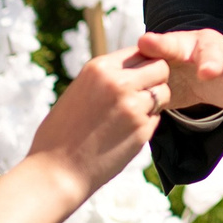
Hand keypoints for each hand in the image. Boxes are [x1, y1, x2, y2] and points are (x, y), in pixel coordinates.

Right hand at [25, 48, 172, 195]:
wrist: (57, 171)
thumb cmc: (61, 133)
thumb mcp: (79, 91)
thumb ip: (106, 78)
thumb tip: (131, 69)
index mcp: (99, 68)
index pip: (140, 51)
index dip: (142, 64)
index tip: (136, 76)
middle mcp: (119, 83)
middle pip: (160, 67)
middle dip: (156, 79)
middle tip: (142, 94)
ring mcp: (133, 107)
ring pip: (164, 92)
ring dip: (155, 102)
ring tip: (132, 114)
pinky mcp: (142, 131)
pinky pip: (157, 118)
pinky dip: (147, 123)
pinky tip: (125, 133)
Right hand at [134, 28, 222, 113]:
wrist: (206, 73)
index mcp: (222, 50)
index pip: (217, 54)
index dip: (212, 62)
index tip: (207, 72)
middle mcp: (195, 46)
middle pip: (182, 42)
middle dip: (171, 44)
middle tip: (154, 45)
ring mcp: (172, 53)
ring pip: (159, 48)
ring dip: (149, 47)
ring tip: (138, 45)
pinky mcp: (154, 63)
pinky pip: (142, 64)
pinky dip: (132, 66)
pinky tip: (114, 72)